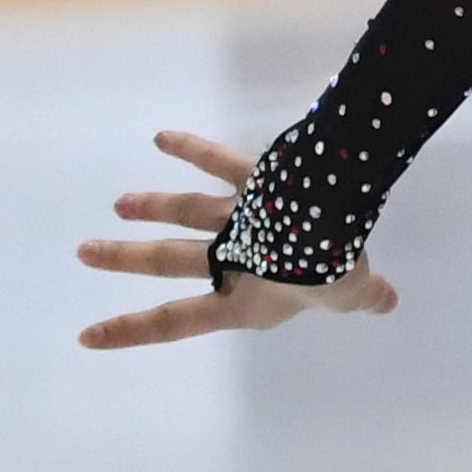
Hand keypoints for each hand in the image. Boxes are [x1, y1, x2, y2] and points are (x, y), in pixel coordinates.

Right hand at [76, 130, 399, 348]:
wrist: (331, 220)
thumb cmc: (333, 268)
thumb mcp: (352, 291)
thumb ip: (363, 296)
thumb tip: (387, 303)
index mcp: (243, 301)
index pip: (176, 321)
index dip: (131, 330)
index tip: (86, 336)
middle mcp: (230, 260)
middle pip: (167, 259)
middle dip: (124, 258)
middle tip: (84, 251)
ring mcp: (237, 218)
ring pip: (183, 211)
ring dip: (150, 206)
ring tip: (119, 204)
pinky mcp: (252, 180)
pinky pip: (216, 162)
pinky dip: (190, 148)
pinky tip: (162, 135)